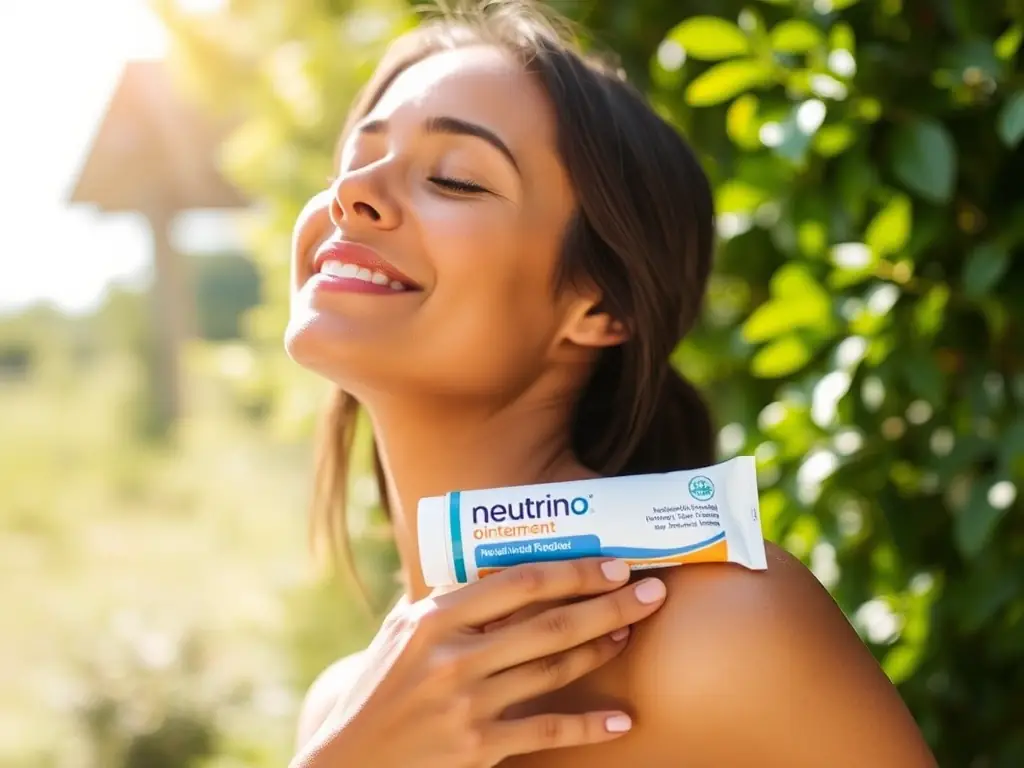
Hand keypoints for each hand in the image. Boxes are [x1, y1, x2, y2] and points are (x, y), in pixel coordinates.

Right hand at [290, 558, 666, 767]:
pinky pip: (547, 732)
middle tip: (650, 591)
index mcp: (433, 618)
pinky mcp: (477, 747)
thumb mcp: (398, 632)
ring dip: (600, 649)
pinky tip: (622, 719)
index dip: (573, 571)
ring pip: (553, 670)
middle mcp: (451, 656)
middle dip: (608, 604)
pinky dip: (588, 726)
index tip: (612, 564)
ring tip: (630, 632)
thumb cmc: (378, 689)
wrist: (348, 761)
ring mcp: (466, 704)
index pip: (518, 583)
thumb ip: (441, 600)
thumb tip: (485, 562)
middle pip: (549, 623)